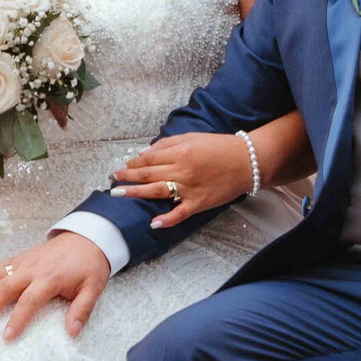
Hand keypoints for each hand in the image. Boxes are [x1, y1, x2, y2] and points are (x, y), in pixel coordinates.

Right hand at [0, 233, 112, 341]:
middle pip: (4, 287)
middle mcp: (32, 269)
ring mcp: (22, 261)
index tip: (6, 336)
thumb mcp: (94, 288)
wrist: (87, 237)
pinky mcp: (18, 258)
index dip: (17, 319)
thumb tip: (72, 332)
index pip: (29, 300)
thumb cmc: (89, 265)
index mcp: (50, 278)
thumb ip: (82, 310)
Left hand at [111, 133, 254, 228]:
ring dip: (136, 193)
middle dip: (127, 177)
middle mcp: (182, 170)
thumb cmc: (220, 147)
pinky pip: (180, 213)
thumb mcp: (193, 138)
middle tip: (113, 180)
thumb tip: (145, 153)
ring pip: (157, 192)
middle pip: (148, 175)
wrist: (247, 162)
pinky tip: (153, 223)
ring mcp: (189, 188)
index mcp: (180, 152)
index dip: (133, 163)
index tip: (123, 166)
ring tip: (119, 194)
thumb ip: (168, 144)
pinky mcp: (199, 203)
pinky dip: (167, 220)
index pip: (148, 159)